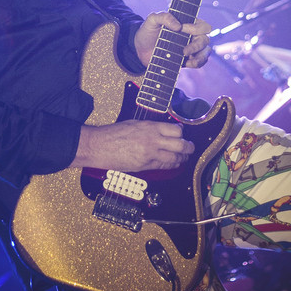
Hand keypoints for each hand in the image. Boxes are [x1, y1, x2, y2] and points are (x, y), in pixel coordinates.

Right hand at [71, 119, 194, 171]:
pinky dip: (172, 165)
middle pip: (180, 144)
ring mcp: (150, 154)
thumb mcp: (134, 124)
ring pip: (175, 158)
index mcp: (150, 127)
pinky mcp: (145, 166)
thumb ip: (150, 128)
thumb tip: (163, 130)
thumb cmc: (113, 133)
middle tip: (191, 147)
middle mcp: (153, 140)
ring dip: (182, 158)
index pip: (176, 130)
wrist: (100, 145)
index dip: (182, 133)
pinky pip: (164, 166)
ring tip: (185, 157)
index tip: (182, 134)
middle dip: (189, 147)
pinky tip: (174, 164)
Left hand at [134, 12, 210, 68]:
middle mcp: (191, 35)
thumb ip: (164, 16)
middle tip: (184, 50)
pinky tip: (186, 63)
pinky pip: (200, 62)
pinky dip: (196, 63)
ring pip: (205, 51)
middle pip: (205, 39)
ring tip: (187, 59)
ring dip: (200, 56)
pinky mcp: (187, 59)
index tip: (182, 29)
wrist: (140, 50)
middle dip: (197, 45)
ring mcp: (191, 47)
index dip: (195, 28)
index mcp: (187, 23)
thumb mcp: (152, 20)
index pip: (201, 24)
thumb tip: (178, 26)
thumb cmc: (148, 31)